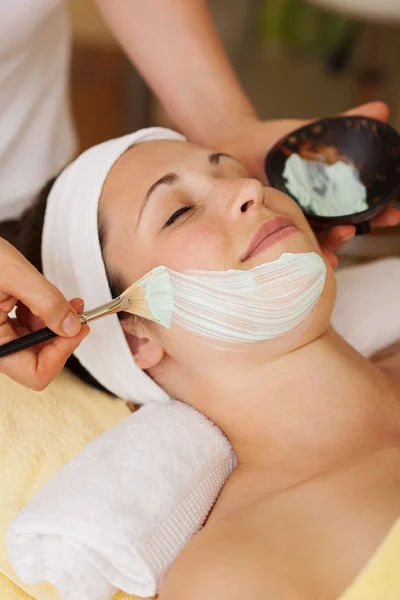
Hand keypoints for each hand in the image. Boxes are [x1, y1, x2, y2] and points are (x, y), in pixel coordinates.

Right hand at [0, 238, 88, 389]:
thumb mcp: (16, 275)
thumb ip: (47, 302)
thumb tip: (72, 327)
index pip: (34, 373)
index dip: (61, 353)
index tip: (78, 329)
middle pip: (37, 361)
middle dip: (61, 337)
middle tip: (78, 313)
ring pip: (36, 345)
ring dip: (55, 324)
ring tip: (65, 302)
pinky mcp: (0, 326)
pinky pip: (27, 330)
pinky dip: (43, 316)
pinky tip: (45, 299)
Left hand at [216, 102, 399, 267]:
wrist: (234, 147)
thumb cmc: (275, 143)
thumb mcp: (310, 133)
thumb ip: (343, 125)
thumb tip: (381, 109)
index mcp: (329, 196)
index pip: (361, 209)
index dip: (380, 214)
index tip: (395, 214)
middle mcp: (315, 214)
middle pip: (343, 230)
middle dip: (357, 233)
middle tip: (359, 229)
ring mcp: (294, 223)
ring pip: (317, 243)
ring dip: (328, 249)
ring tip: (333, 252)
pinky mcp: (271, 229)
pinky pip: (286, 246)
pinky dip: (297, 256)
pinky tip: (304, 259)